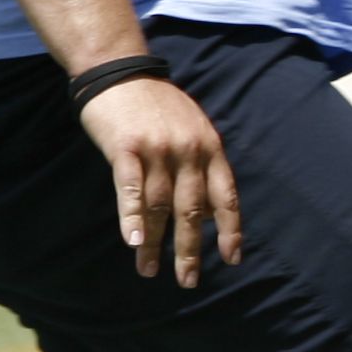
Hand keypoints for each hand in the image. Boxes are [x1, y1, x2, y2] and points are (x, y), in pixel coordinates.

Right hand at [81, 75, 243, 285]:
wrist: (120, 70)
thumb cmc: (156, 105)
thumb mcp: (193, 129)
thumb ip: (202, 166)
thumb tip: (209, 210)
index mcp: (210, 148)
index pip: (226, 196)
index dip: (230, 230)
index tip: (232, 259)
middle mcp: (189, 151)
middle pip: (193, 209)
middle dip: (191, 249)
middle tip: (188, 281)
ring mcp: (158, 149)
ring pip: (159, 206)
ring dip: (154, 243)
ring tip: (148, 270)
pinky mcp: (127, 148)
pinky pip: (130, 189)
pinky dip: (131, 217)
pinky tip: (132, 242)